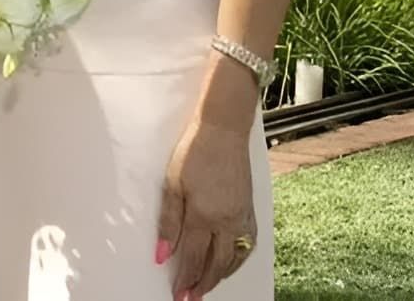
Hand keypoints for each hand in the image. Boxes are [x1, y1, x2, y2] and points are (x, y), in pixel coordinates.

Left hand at [157, 115, 256, 300]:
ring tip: (207, 286)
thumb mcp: (172, 185)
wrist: (223, 130)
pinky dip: (238, 260)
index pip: (195, 258)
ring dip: (221, 275)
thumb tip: (162, 254)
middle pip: (217, 264)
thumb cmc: (193, 152)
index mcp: (205, 216)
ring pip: (235, 258)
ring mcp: (243, 217)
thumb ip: (169, 222)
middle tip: (191, 298)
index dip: (186, 279)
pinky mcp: (250, 209)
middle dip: (203, 285)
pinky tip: (230, 264)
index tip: (178, 295)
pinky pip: (248, 245)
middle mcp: (228, 221)